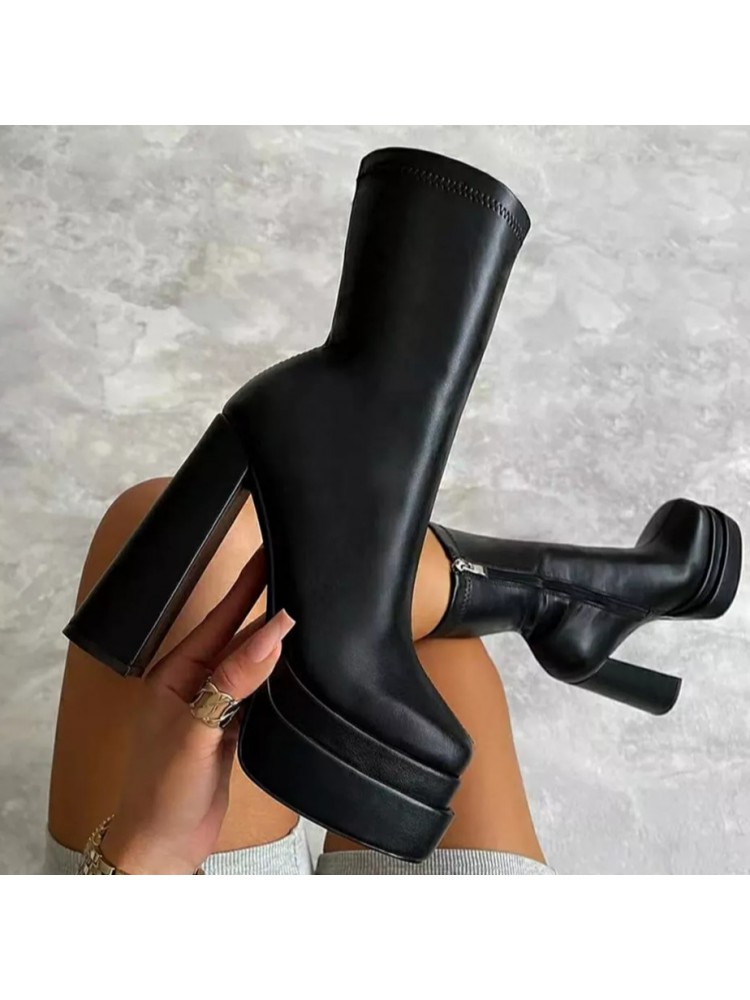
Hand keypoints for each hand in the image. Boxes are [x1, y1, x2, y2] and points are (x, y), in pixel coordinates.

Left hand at [101, 549, 293, 873]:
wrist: (163, 848)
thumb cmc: (162, 792)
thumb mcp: (195, 731)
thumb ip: (233, 682)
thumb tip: (271, 635)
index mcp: (176, 674)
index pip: (219, 619)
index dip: (245, 586)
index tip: (268, 553)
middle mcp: (195, 684)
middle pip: (238, 637)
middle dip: (266, 606)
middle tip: (297, 573)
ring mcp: (213, 707)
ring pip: (251, 664)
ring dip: (275, 642)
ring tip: (305, 612)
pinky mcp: (229, 730)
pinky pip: (258, 692)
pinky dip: (278, 677)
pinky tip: (296, 666)